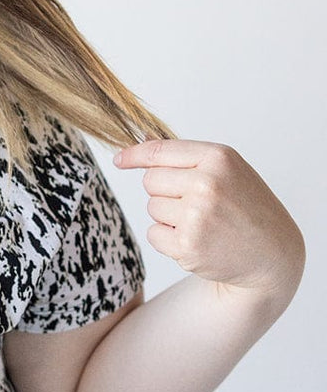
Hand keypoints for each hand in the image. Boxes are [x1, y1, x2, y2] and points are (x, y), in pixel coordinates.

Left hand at [114, 140, 304, 299]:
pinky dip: (168, 239)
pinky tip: (196, 239)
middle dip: (164, 191)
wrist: (272, 252)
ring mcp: (197, 215)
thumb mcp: (226, 170)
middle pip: (150, 181)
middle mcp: (207, 183)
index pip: (160, 151)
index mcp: (218, 158)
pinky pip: (153, 233)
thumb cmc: (245, 207)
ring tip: (201, 222)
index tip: (120, 160)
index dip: (134, 155)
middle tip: (194, 203)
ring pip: (152, 208)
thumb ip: (185, 157)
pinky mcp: (188, 245)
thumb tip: (141, 139)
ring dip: (168, 217)